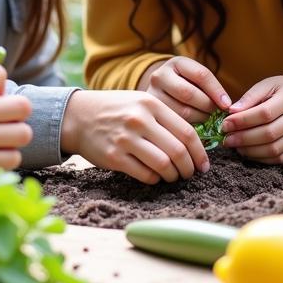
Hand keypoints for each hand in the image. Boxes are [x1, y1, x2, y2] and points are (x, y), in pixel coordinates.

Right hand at [60, 90, 209, 184]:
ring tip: (172, 176)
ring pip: (163, 165)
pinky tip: (154, 176)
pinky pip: (145, 174)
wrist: (78, 116)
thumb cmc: (116, 110)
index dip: (199, 152)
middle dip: (189, 168)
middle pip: (178, 151)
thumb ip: (164, 117)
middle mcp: (139, 120)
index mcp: (150, 104)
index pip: (187, 132)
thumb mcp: (140, 102)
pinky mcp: (114, 157)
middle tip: (190, 173)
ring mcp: (125, 139)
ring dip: (173, 176)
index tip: (203, 164)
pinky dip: (155, 179)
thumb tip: (193, 144)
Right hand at [138, 56, 230, 123]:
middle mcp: (160, 76)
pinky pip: (174, 124)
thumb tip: (226, 106)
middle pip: (189, 93)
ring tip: (205, 118)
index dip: (217, 91)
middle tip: (215, 113)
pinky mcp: (150, 113)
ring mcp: (152, 94)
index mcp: (176, 63)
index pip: (201, 75)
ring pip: (182, 111)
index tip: (227, 105)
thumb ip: (209, 87)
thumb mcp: (195, 78)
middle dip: (207, 105)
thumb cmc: (185, 84)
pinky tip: (194, 126)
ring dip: (200, 118)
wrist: (160, 92)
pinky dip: (189, 127)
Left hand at [221, 75, 282, 163]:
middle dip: (243, 138)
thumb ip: (249, 97)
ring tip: (234, 145)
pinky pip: (278, 158)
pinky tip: (246, 151)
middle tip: (226, 138)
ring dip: (249, 150)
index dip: (242, 121)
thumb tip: (231, 111)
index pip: (264, 113)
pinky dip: (259, 158)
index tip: (225, 124)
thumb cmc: (279, 91)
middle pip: (269, 134)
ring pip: (273, 149)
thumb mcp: (265, 85)